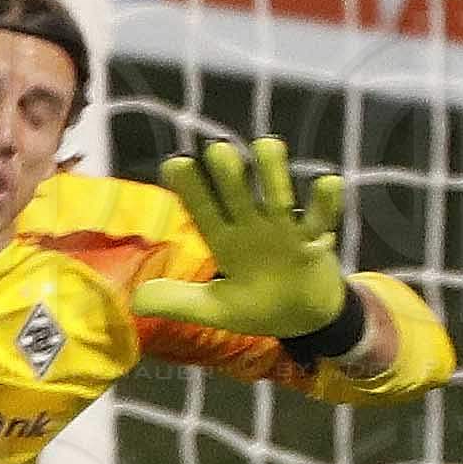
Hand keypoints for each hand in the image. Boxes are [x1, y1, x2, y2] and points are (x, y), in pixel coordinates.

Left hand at [130, 138, 349, 340]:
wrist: (303, 318)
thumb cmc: (256, 306)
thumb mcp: (215, 309)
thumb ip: (179, 303)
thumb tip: (135, 300)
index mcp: (225, 241)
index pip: (203, 212)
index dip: (190, 190)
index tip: (174, 164)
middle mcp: (252, 227)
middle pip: (239, 195)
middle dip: (229, 174)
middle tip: (217, 149)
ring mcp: (285, 230)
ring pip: (279, 195)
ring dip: (274, 172)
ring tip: (266, 145)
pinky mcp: (316, 240)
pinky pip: (323, 217)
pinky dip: (326, 201)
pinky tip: (326, 182)